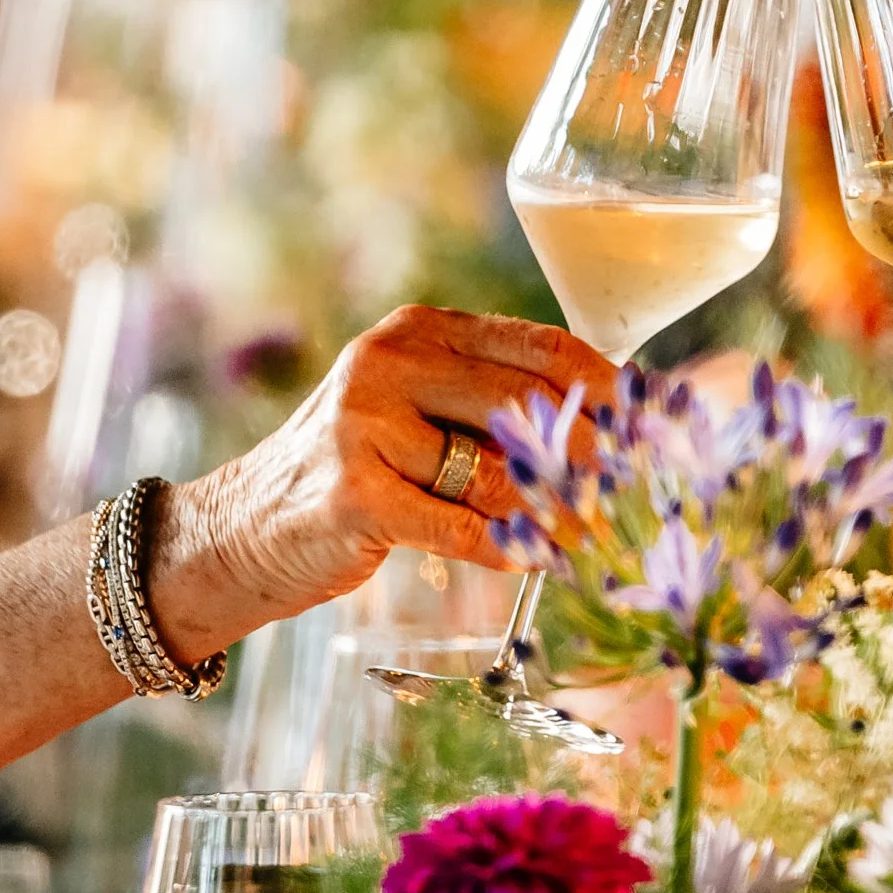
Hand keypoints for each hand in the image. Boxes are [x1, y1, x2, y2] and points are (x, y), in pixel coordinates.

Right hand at [176, 307, 615, 622]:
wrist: (240, 530)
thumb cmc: (358, 472)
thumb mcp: (421, 414)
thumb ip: (497, 411)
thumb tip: (611, 434)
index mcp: (421, 332)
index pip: (543, 347)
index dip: (609, 389)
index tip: (653, 427)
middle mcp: (390, 361)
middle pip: (529, 404)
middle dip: (593, 454)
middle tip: (634, 491)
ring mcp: (365, 423)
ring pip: (498, 472)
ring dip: (552, 511)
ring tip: (587, 531)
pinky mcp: (352, 492)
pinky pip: (460, 527)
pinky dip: (507, 550)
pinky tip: (535, 560)